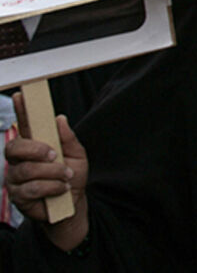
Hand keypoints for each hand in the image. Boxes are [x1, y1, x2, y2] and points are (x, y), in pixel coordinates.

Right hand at [4, 93, 88, 250]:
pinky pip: (31, 188)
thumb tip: (60, 118)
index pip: (24, 125)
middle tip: (54, 154)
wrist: (71, 205)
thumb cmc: (71, 176)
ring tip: (66, 176)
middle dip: (35, 149)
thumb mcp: (77, 155)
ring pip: (27, 169)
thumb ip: (68, 138)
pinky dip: (51, 186)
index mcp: (34, 144)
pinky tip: (61, 188)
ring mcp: (15, 177)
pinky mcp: (16, 195)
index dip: (21, 110)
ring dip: (52, 172)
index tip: (21, 96)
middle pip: (14, 147)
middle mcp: (19, 159)